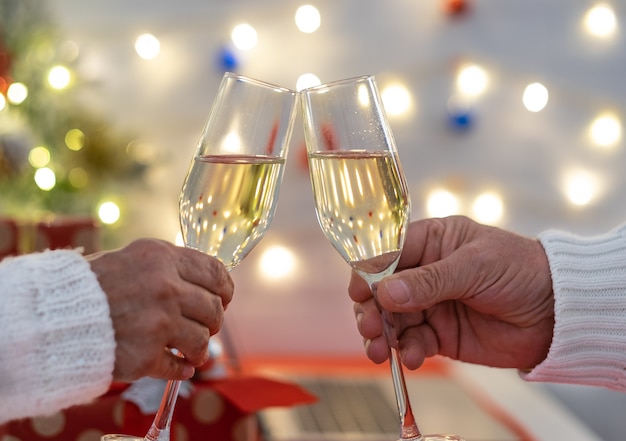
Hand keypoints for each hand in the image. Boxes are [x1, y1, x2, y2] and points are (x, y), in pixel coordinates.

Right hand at [87, 239, 232, 381]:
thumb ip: (174, 266)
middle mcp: (165, 289)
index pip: (216, 274)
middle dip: (214, 320)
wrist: (55, 314)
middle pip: (214, 309)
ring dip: (199, 349)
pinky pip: (178, 367)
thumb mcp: (138, 257)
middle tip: (205, 326)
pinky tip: (179, 366)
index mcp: (163, 259)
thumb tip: (212, 282)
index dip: (225, 289)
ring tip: (191, 351)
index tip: (224, 298)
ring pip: (202, 341)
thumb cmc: (97, 283)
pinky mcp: (145, 356)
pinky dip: (181, 369)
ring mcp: (157, 324)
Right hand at [349, 216, 554, 370]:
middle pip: (381, 290)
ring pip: (391, 320)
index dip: (369, 272)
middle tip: (371, 327)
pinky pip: (413, 343)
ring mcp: (430, 305)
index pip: (387, 253)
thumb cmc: (521, 271)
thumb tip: (385, 292)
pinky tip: (412, 357)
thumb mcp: (476, 266)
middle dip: (371, 309)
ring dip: (383, 335)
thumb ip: (430, 280)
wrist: (559, 313)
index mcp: (431, 242)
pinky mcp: (440, 335)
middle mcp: (424, 272)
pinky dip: (407, 352)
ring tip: (381, 350)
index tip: (360, 293)